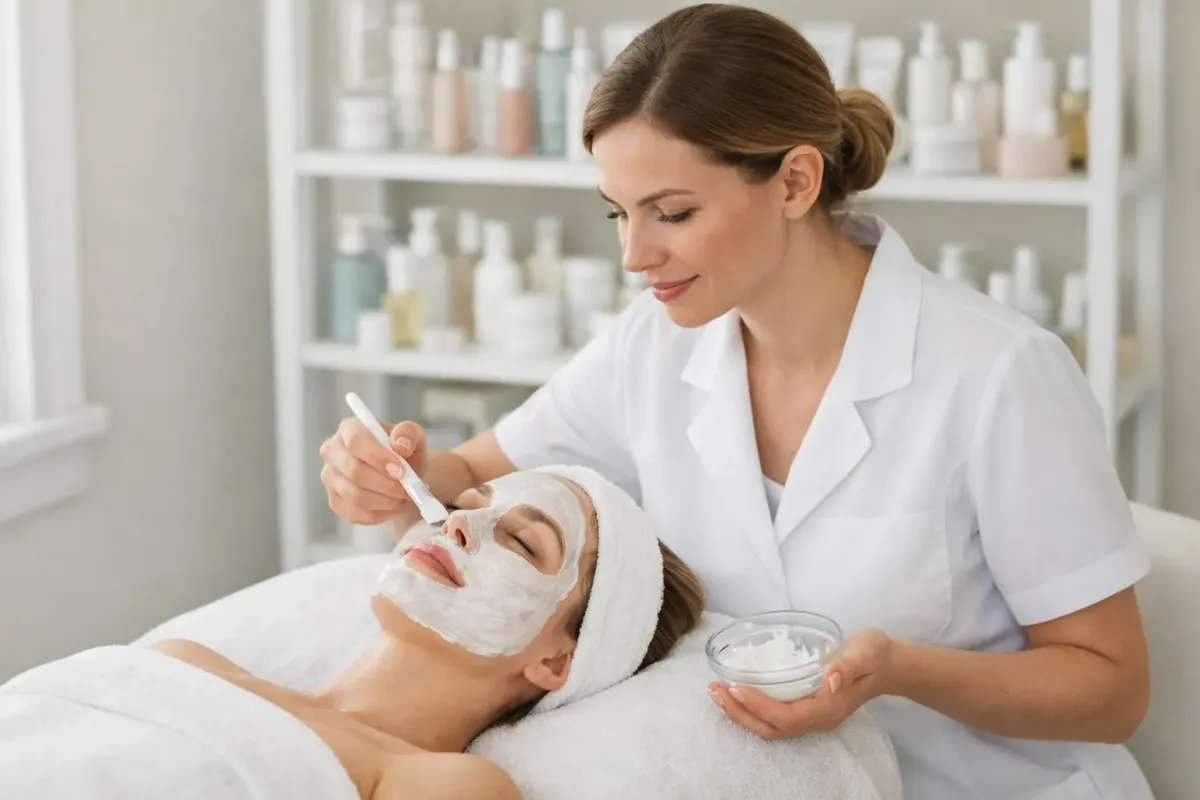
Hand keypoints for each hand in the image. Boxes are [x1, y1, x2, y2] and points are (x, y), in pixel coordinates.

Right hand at [319, 418, 428, 526]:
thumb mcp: (413, 436)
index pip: (355, 441)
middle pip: (354, 471)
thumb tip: (401, 445)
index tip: (401, 471)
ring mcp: (330, 478)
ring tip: (405, 498)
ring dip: (386, 501)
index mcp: (349, 429)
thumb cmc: (403, 452)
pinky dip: (380, 514)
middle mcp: (332, 451)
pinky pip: (355, 513)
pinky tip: (394, 507)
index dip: (378, 457)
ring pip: (355, 496)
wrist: (401, 475)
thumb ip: (408, 434)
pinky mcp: (334, 501)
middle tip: (407, 490)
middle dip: (386, 484)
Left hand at [708, 628, 893, 739]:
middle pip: (772, 728)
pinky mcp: (806, 708)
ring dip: (742, 713)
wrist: (887, 664)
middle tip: (714, 691)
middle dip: (741, 714)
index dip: (760, 706)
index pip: (787, 717)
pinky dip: (751, 708)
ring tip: (717, 693)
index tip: (737, 688)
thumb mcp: (865, 653)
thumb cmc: (874, 655)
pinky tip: (736, 691)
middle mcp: (818, 719)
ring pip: (771, 727)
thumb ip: (848, 666)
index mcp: (829, 708)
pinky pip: (774, 717)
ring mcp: (812, 716)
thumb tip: (831, 679)